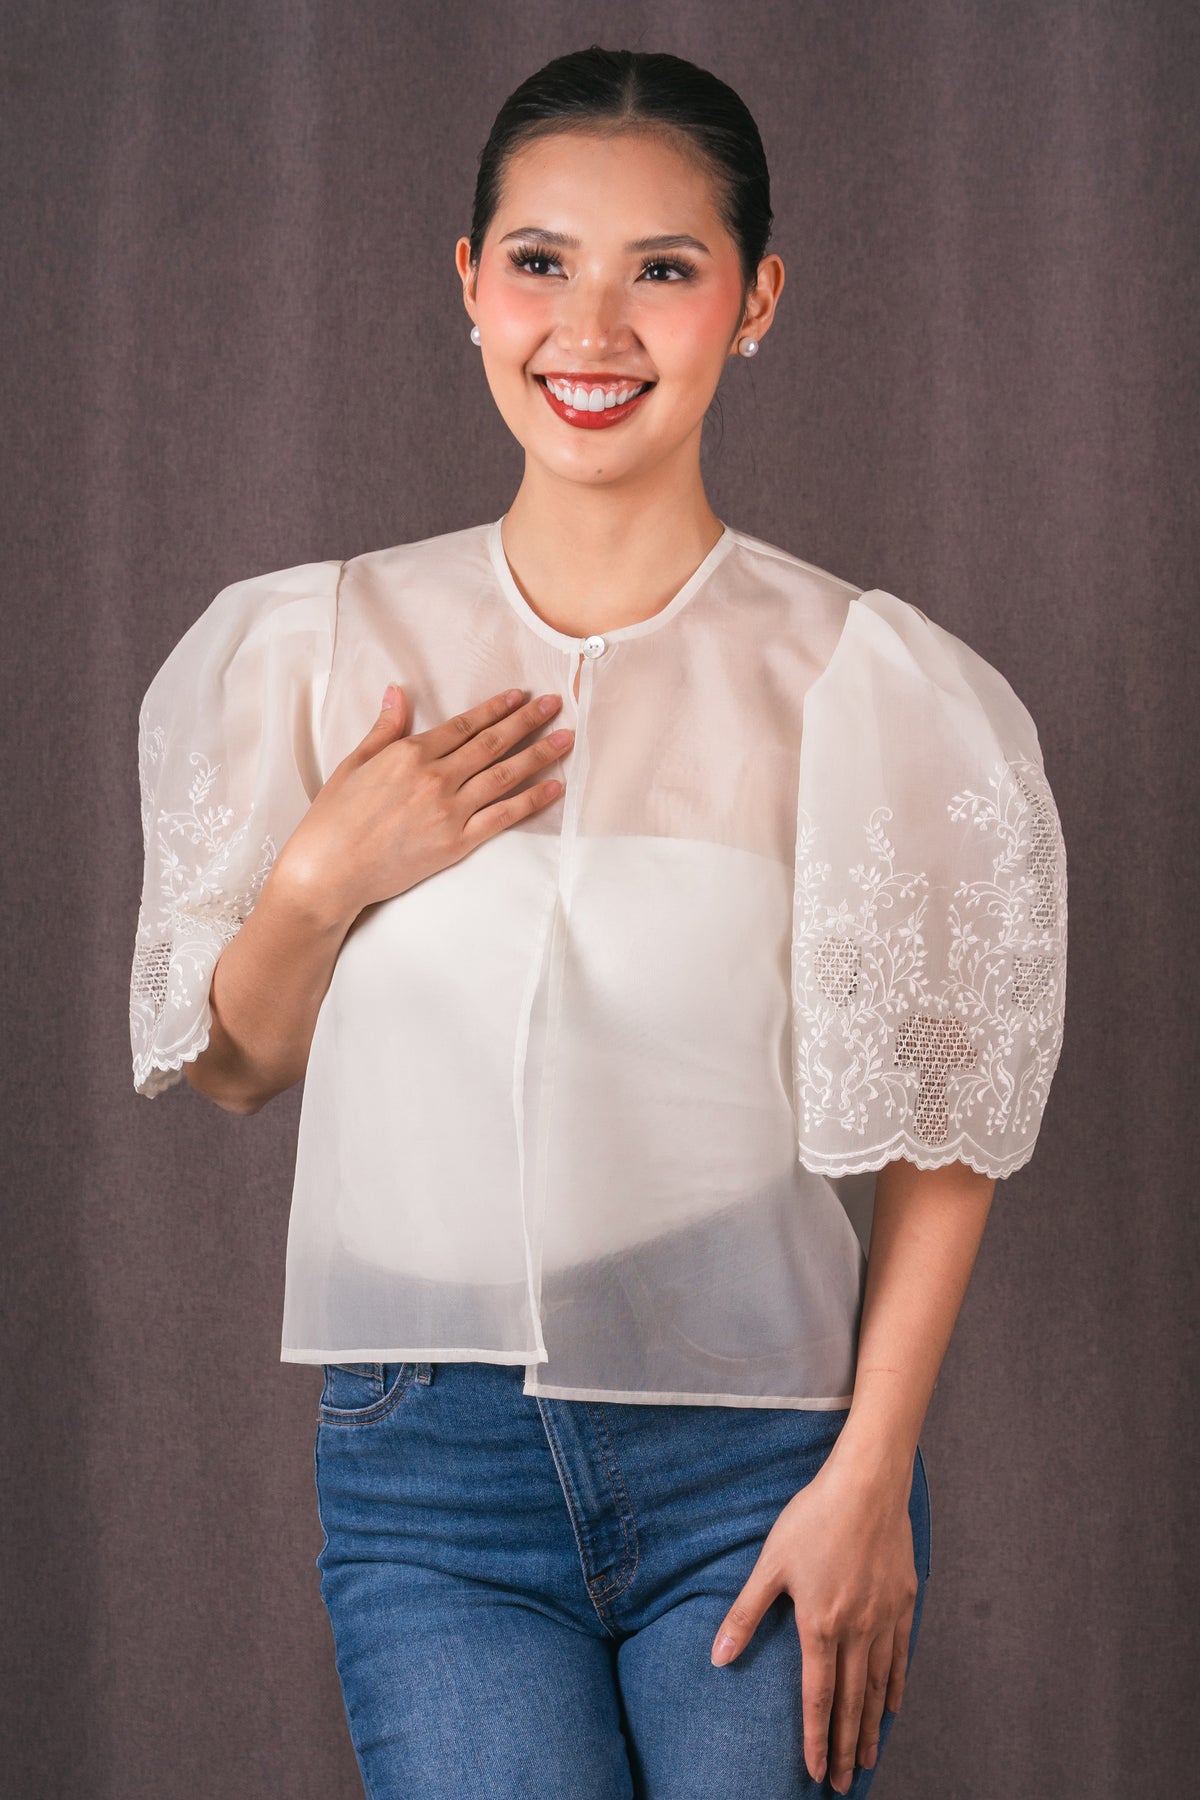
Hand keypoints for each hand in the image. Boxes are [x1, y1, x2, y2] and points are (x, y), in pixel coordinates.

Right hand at [276, 683, 572, 924]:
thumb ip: (384, 728)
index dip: (495, 709)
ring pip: (504, 775)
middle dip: (527, 721)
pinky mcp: (456, 843)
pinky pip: (503, 817)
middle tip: (555, 704)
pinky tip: (554, 787)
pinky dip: (531, 800)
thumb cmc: (333, 819)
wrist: (328, 871)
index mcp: (409, 754)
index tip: (519, 696)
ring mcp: (448, 811)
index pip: (464, 725)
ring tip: (565, 738)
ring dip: (539, 754)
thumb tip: (397, 691)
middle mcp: (434, 777)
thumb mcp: (354, 764)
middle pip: (492, 744)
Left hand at [710, 1455, 917, 1792]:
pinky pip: (901, 1655)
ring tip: (870, 1758)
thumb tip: (717, 1655)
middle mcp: (856, 1630)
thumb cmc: (813, 1518)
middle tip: (846, 1784)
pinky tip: (894, 1706)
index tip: (816, 1774)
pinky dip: (897, 1685)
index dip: (816, 1739)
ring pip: (878, 1686)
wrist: (867, 1485)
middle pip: (852, 1703)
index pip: (818, 1698)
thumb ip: (746, 1614)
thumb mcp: (771, 1563)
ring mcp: (883, 1618)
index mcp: (819, 1625)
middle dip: (847, 1748)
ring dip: (873, 1726)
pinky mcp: (903, 1601)